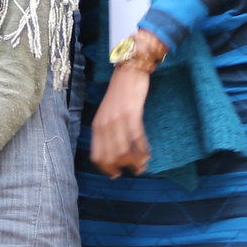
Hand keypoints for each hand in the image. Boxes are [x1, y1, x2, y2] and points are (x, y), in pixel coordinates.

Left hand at [90, 43, 158, 178]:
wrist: (128, 72)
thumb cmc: (120, 94)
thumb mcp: (108, 113)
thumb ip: (108, 130)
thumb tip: (115, 152)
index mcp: (97, 125)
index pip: (97, 155)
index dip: (107, 168)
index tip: (117, 174)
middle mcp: (105, 124)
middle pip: (111, 156)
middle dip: (123, 167)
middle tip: (135, 171)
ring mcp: (118, 119)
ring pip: (124, 150)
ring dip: (135, 162)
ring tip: (143, 165)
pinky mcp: (132, 113)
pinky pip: (137, 138)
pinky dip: (143, 150)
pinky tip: (148, 155)